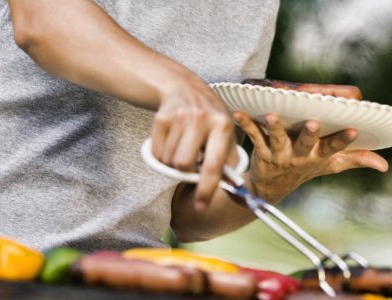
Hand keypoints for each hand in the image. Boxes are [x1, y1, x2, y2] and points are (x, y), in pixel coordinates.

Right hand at [151, 75, 236, 210]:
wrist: (184, 88)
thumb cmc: (210, 118)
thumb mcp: (226, 133)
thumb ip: (229, 161)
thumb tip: (233, 189)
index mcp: (222, 126)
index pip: (213, 165)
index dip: (206, 189)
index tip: (201, 207)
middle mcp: (201, 119)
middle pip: (183, 165)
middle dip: (185, 170)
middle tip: (190, 160)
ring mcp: (179, 117)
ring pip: (169, 160)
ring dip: (174, 161)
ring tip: (183, 145)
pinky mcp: (161, 118)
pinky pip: (158, 152)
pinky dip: (163, 153)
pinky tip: (172, 140)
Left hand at [233, 113, 387, 202]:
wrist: (270, 187)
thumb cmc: (305, 168)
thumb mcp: (330, 165)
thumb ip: (355, 160)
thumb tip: (384, 165)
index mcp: (318, 156)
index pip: (334, 148)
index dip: (344, 140)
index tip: (354, 130)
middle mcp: (299, 155)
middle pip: (306, 143)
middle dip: (311, 133)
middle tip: (315, 123)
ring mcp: (279, 154)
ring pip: (278, 139)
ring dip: (275, 127)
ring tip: (272, 116)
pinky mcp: (260, 150)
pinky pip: (252, 136)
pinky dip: (245, 124)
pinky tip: (238, 113)